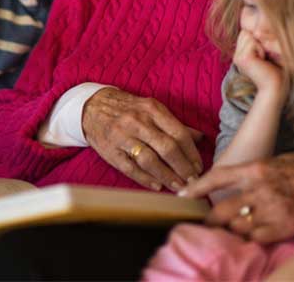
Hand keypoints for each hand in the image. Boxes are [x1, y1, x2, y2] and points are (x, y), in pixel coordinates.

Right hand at [82, 87, 203, 191]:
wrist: (93, 106)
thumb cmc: (128, 109)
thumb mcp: (151, 109)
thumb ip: (174, 124)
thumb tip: (200, 137)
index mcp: (151, 109)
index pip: (178, 133)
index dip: (191, 153)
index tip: (199, 167)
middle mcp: (138, 122)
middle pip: (167, 148)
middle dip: (183, 168)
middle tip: (193, 180)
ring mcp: (123, 136)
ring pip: (150, 160)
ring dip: (167, 176)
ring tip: (179, 186)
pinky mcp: (110, 151)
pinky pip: (130, 168)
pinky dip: (145, 179)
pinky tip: (157, 186)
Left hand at [181, 152, 293, 242]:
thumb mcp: (272, 162)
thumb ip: (250, 176)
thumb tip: (228, 190)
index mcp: (255, 167)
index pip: (216, 177)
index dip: (196, 188)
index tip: (181, 196)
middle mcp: (260, 188)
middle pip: (221, 210)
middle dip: (209, 220)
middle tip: (204, 224)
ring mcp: (274, 209)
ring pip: (238, 228)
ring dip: (231, 231)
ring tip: (228, 232)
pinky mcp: (287, 227)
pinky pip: (258, 239)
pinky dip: (252, 240)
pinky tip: (252, 237)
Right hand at [233, 30, 284, 98]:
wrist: (276, 88)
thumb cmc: (276, 70)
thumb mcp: (266, 53)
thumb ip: (259, 42)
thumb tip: (259, 29)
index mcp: (240, 54)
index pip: (246, 32)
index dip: (258, 39)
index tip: (265, 55)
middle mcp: (236, 55)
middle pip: (246, 32)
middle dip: (258, 41)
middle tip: (264, 58)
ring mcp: (237, 57)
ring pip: (248, 35)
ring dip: (260, 45)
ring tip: (264, 59)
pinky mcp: (242, 58)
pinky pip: (252, 42)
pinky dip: (261, 49)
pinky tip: (263, 61)